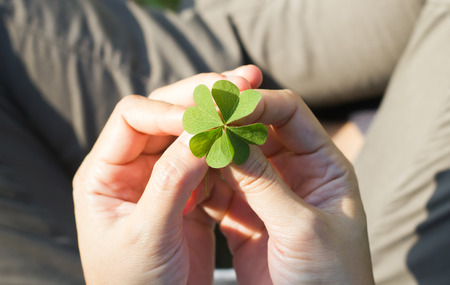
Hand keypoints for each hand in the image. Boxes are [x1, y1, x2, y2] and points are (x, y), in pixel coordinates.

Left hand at [73, 66, 261, 283]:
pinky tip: (248, 139)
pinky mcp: (188, 192)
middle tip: (243, 80)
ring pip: (191, 133)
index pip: (134, 116)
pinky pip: (208, 159)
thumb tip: (198, 132)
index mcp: (105, 173)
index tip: (208, 114)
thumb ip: (171, 181)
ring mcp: (162, 178)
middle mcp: (132, 168)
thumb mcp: (148, 233)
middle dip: (202, 97)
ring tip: (252, 100)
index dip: (170, 108)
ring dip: (220, 117)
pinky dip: (227, 147)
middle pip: (165, 114)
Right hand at [201, 89, 374, 283]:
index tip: (222, 106)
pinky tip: (186, 179)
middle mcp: (294, 173)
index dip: (256, 105)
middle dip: (226, 125)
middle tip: (194, 120)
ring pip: (233, 160)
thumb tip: (227, 138)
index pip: (288, 113)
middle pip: (256, 131)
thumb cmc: (330, 279)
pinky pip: (219, 190)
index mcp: (323, 166)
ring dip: (210, 153)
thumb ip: (264, 183)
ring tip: (185, 147)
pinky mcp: (244, 217)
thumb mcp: (302, 228)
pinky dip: (202, 184)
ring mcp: (266, 194)